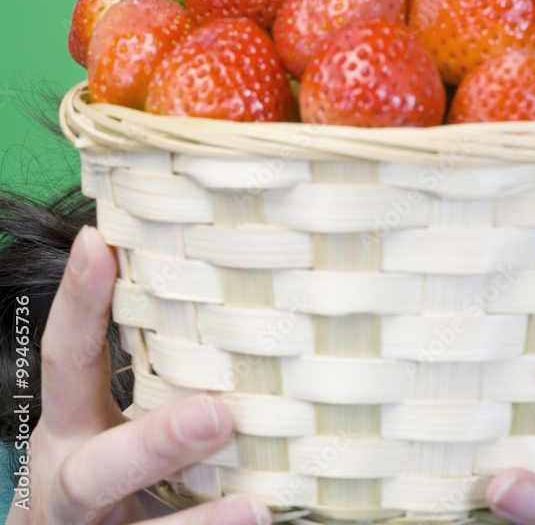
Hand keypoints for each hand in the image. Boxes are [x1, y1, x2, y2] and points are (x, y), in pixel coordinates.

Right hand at [6, 225, 270, 523]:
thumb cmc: (99, 468)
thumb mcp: (100, 419)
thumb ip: (149, 373)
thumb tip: (217, 281)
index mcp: (69, 428)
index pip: (67, 357)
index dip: (76, 301)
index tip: (98, 243)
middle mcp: (74, 483)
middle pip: (99, 469)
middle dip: (156, 443)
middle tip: (215, 417)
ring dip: (198, 524)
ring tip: (254, 507)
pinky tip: (263, 522)